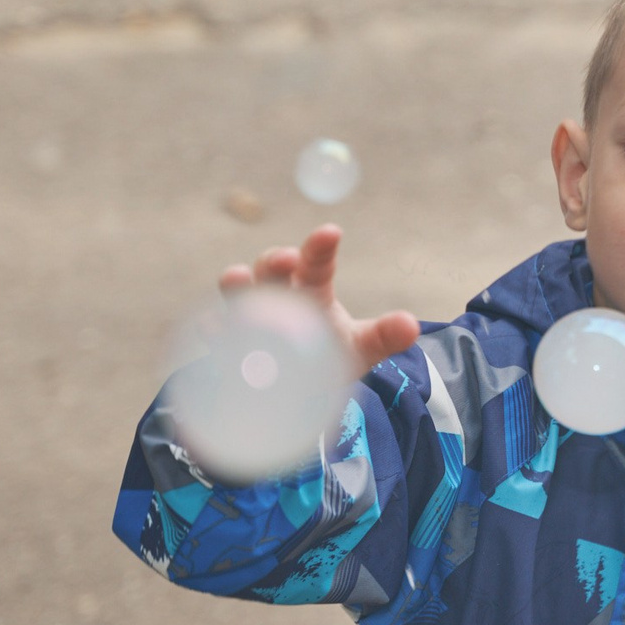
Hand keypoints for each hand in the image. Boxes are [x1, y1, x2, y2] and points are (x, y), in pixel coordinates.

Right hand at [219, 225, 420, 372]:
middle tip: (286, 258)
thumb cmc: (333, 355)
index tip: (330, 232)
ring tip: (238, 278)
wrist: (303, 391)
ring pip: (239, 293)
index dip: (321, 246)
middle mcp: (278, 295)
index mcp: (313, 288)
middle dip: (276, 259)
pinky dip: (213, 328)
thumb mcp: (362, 348)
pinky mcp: (229, 345)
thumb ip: (384, 336)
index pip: (317, 262)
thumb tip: (411, 327)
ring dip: (237, 283)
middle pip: (272, 269)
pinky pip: (217, 332)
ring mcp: (250, 318)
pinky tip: (212, 327)